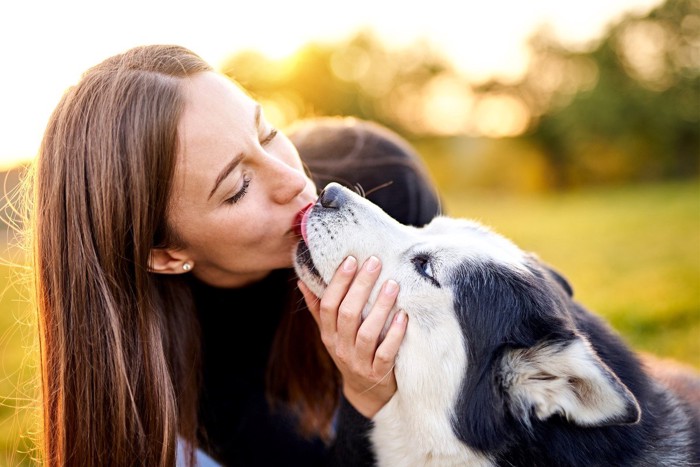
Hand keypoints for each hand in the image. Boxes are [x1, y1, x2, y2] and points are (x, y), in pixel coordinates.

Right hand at [298, 255, 407, 417]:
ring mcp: (359, 362)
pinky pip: (386, 353)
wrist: (367, 392)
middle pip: (347, 314)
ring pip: (367, 332)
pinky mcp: (378, 373)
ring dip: (380, 307)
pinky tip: (403, 316)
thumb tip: (303, 281)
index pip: (329, 305)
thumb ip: (319, 308)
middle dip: (361, 286)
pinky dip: (394, 334)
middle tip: (375, 262)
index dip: (338, 282)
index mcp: (328, 334)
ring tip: (392, 284)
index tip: (351, 259)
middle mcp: (340, 347)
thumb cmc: (351, 352)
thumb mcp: (332, 333)